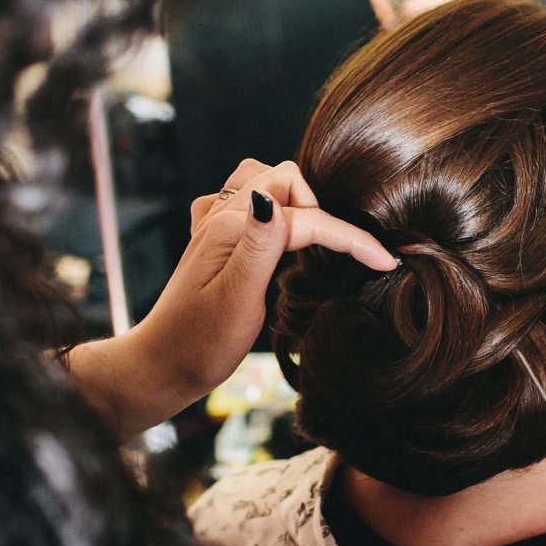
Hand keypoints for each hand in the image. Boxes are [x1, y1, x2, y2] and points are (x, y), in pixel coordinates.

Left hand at [68, 159, 395, 438]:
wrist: (160, 367)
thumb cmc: (199, 345)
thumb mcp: (236, 302)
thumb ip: (258, 248)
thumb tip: (272, 201)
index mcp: (231, 229)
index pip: (306, 219)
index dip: (350, 237)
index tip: (385, 262)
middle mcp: (221, 218)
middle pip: (286, 179)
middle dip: (320, 208)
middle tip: (333, 255)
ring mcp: (213, 226)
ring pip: (261, 179)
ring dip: (293, 198)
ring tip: (310, 238)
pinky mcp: (211, 241)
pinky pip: (239, 199)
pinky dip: (262, 205)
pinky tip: (267, 234)